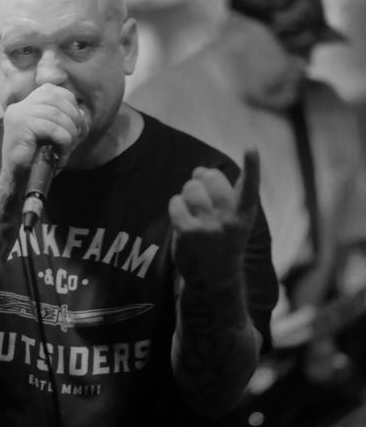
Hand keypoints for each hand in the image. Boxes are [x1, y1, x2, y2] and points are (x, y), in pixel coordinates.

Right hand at [1, 84, 86, 177]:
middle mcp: (20, 106)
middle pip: (56, 98)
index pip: (54, 91)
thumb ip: (66, 122)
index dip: (71, 104)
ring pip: (55, 113)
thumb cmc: (36, 160)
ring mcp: (18, 115)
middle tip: (78, 136)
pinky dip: (63, 140)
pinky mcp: (19, 126)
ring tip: (68, 147)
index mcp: (27, 104)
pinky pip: (50, 127)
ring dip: (69, 131)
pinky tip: (61, 153)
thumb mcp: (54, 137)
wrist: (17, 180)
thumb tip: (82, 115)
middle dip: (73, 117)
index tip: (78, 124)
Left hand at [169, 150, 259, 289]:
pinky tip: (183, 218)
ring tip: (194, 209)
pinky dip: (177, 206)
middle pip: (210, 177)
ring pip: (191, 188)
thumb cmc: (225, 240)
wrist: (215, 278)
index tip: (251, 148)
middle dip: (202, 180)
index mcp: (245, 214)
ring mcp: (208, 227)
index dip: (252, 166)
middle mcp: (229, 220)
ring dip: (188, 194)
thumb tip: (199, 170)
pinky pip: (176, 202)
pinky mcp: (187, 232)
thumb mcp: (237, 219)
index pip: (250, 187)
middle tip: (203, 195)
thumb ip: (227, 193)